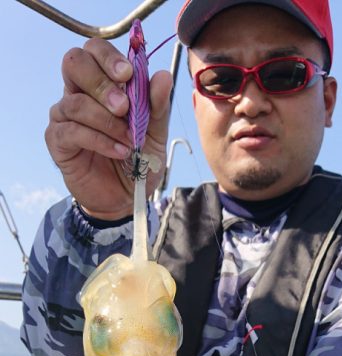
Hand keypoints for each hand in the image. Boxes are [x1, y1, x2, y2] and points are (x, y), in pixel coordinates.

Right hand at [45, 38, 171, 219]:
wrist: (125, 198)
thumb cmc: (138, 161)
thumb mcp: (155, 134)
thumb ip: (157, 106)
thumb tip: (163, 75)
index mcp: (101, 83)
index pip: (94, 50)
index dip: (108, 57)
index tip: (128, 74)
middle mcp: (78, 93)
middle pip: (74, 63)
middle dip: (101, 83)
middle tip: (124, 107)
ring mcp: (64, 116)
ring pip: (76, 102)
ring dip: (106, 121)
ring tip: (129, 141)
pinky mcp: (57, 140)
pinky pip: (72, 131)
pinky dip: (99, 141)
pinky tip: (119, 152)